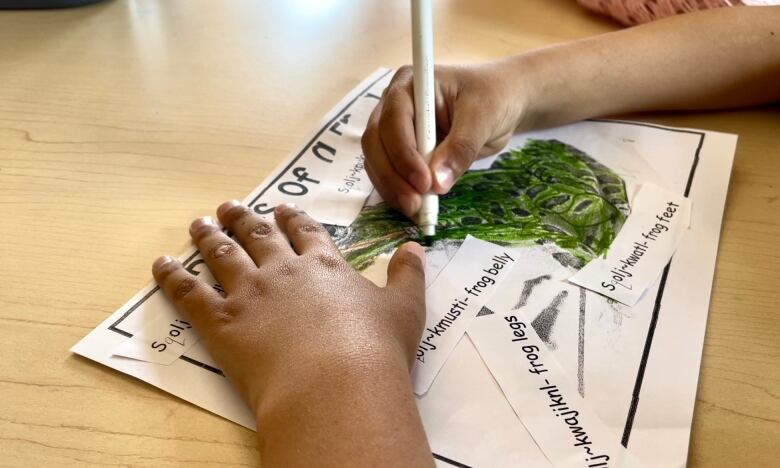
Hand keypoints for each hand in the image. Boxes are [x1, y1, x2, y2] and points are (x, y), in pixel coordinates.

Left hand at [152, 202, 432, 465]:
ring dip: (208, 236)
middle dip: (243, 219)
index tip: (281, 210)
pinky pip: (190, 293)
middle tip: (230, 206)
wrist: (337, 382)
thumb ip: (407, 275)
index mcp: (324, 266)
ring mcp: (250, 293)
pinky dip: (173, 276)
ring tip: (199, 223)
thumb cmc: (375, 349)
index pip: (304, 232)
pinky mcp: (222, 322)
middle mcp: (283, 271)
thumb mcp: (405, 309)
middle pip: (258, 236)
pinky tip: (161, 264)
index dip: (291, 219)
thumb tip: (416, 248)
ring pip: (222, 255)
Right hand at [361, 62, 526, 217]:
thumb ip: (461, 147)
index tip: (424, 181)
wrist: (501, 104)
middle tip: (416, 204)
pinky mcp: (400, 152)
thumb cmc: (492, 98)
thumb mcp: (482, 116)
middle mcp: (393, 105)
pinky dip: (398, 192)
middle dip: (392, 176)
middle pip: (376, 142)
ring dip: (392, 188)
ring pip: (377, 161)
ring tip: (417, 211)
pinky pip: (389, 174)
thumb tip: (437, 183)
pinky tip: (415, 208)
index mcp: (410, 84)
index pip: (393, 119)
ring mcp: (394, 129)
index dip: (403, 153)